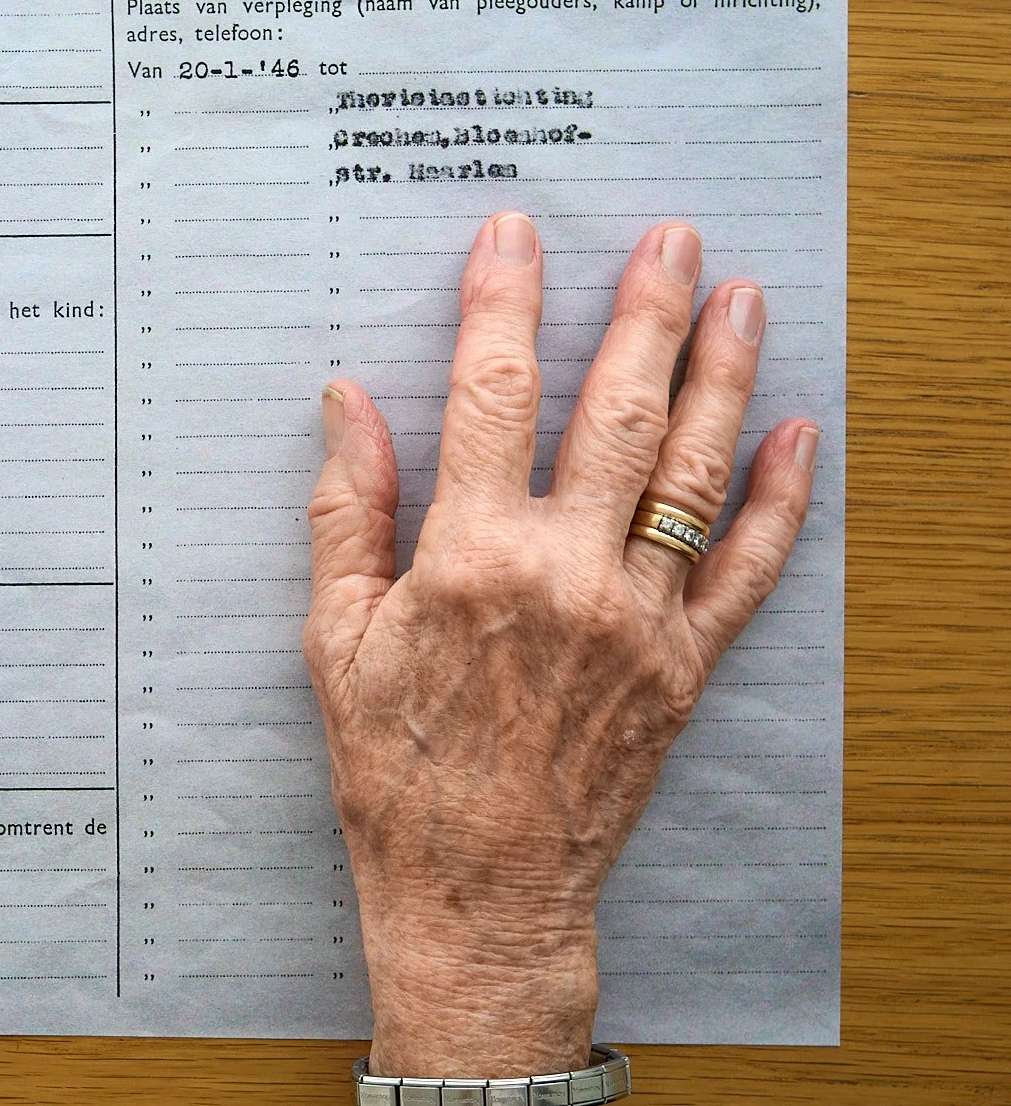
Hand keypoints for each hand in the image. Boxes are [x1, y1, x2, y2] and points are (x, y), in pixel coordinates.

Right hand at [305, 213, 816, 1076]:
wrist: (476, 891)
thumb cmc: (395, 768)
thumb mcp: (336, 637)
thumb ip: (346, 510)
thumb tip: (346, 403)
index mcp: (469, 558)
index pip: (490, 394)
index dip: (502, 303)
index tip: (514, 237)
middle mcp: (565, 574)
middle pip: (615, 410)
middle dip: (644, 311)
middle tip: (671, 238)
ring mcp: (636, 620)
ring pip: (691, 471)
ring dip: (721, 375)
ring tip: (739, 299)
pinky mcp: (682, 667)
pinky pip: (744, 569)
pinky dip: (776, 499)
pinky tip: (793, 435)